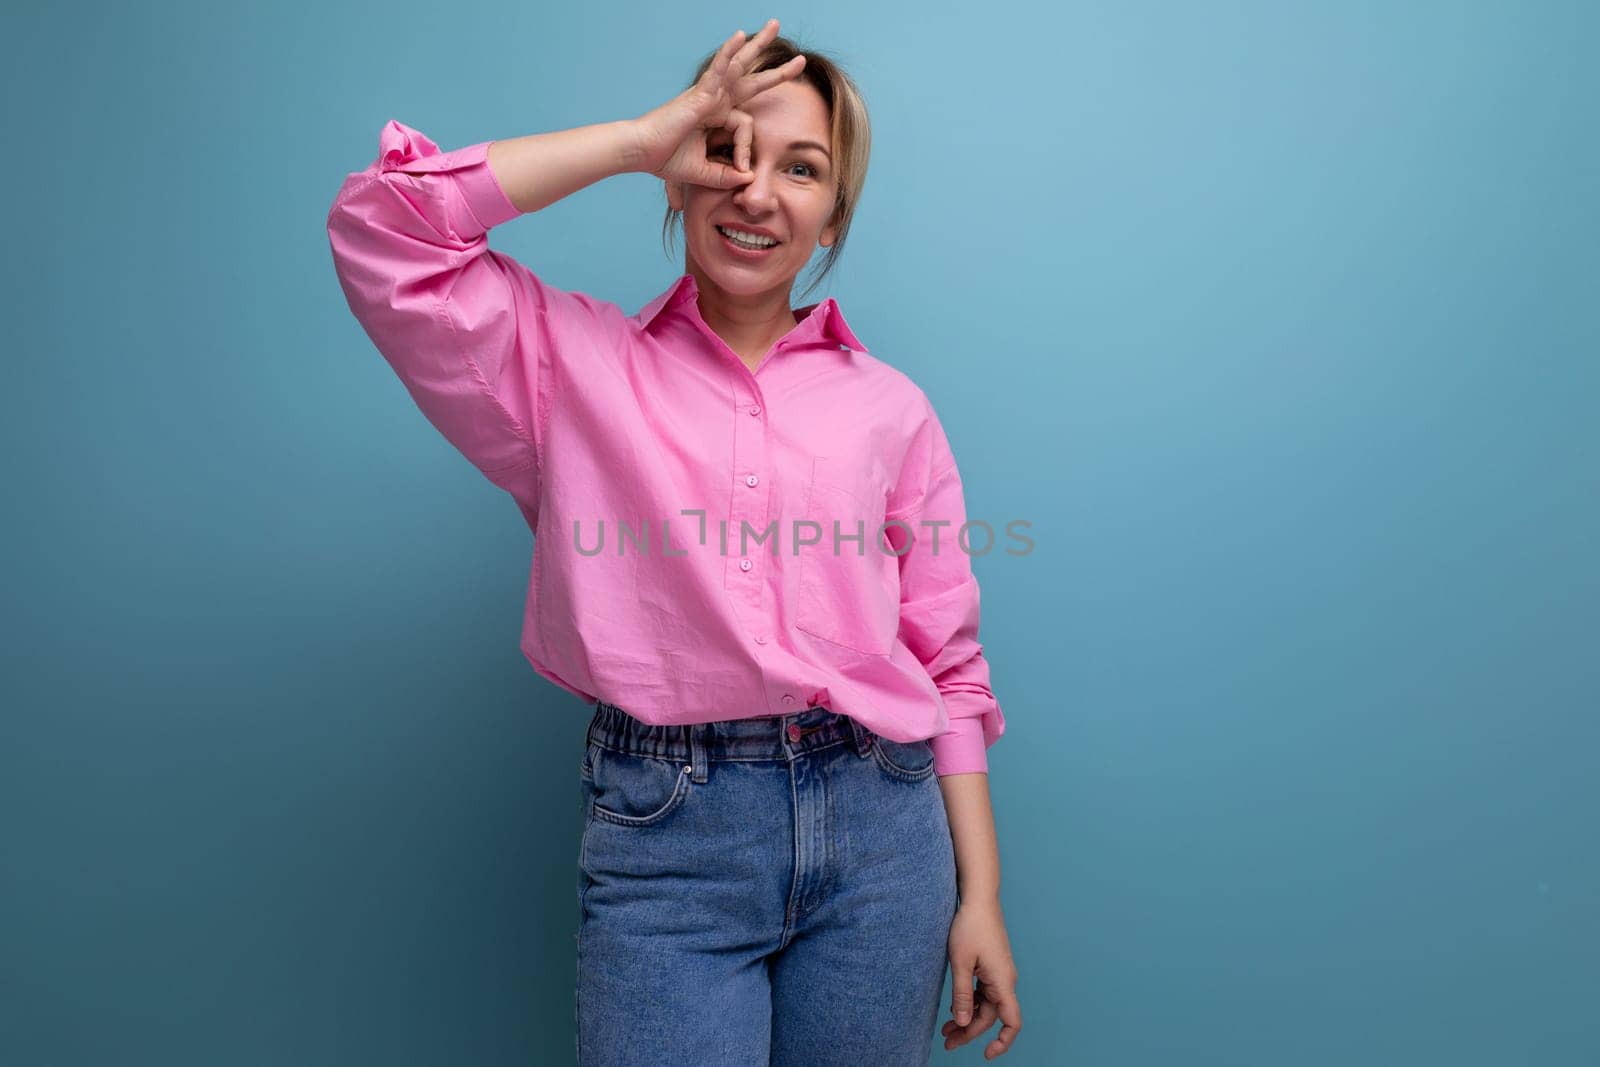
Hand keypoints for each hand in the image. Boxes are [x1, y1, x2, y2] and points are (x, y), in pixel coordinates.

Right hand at [626, 18, 806, 186]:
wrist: (643, 153)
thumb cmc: (666, 159)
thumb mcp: (706, 173)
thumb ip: (728, 176)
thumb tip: (749, 178)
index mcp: (717, 118)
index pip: (747, 127)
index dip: (747, 151)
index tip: (742, 170)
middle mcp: (715, 101)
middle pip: (751, 81)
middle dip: (776, 71)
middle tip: (800, 60)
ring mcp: (709, 94)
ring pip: (739, 65)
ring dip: (758, 45)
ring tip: (775, 25)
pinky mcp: (699, 92)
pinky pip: (718, 68)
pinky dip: (728, 52)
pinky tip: (740, 35)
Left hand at [942, 898, 1022, 1058]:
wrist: (979, 899)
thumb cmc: (970, 926)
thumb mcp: (960, 962)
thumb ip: (961, 994)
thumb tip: (961, 1023)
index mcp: (1002, 982)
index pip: (1012, 1022)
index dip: (1003, 1042)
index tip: (986, 1054)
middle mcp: (1005, 981)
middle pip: (990, 1017)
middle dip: (969, 1032)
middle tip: (946, 1042)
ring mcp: (998, 974)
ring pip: (985, 1006)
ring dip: (967, 1018)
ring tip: (945, 1030)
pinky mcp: (991, 968)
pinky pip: (983, 993)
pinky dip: (969, 1003)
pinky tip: (952, 1009)